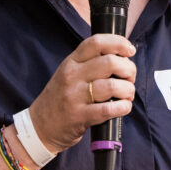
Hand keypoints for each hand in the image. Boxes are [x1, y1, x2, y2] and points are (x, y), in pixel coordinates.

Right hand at [26, 33, 136, 155]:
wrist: (40, 127)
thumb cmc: (61, 98)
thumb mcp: (69, 73)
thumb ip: (91, 63)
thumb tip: (123, 56)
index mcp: (71, 62)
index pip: (96, 42)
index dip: (119, 43)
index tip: (130, 50)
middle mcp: (72, 76)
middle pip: (110, 62)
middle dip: (129, 70)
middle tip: (129, 79)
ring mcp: (75, 96)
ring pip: (113, 86)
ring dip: (128, 91)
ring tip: (127, 96)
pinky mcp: (80, 116)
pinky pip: (109, 109)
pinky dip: (123, 107)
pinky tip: (123, 107)